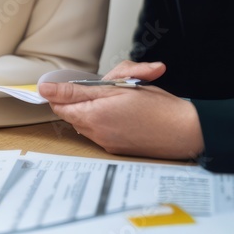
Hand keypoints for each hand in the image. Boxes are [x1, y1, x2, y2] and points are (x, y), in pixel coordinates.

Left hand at [39, 61, 201, 160]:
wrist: (184, 132)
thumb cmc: (158, 107)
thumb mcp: (119, 86)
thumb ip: (80, 89)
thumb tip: (48, 89)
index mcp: (94, 114)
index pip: (60, 104)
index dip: (61, 92)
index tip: (63, 84)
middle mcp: (96, 133)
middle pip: (72, 114)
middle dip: (80, 98)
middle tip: (101, 88)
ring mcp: (106, 143)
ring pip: (85, 123)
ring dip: (92, 110)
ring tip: (116, 101)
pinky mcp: (115, 150)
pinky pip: (98, 133)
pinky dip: (104, 121)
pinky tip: (123, 114)